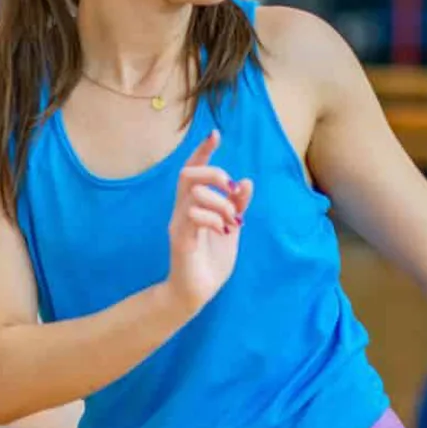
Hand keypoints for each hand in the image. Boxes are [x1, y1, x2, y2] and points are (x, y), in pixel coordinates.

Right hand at [166, 130, 253, 314]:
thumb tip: (247, 182)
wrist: (197, 293)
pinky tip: (224, 231)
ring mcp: (179, 224)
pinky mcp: (181, 240)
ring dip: (221, 204)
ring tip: (232, 223)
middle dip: (215, 174)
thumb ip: (237, 206)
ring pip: (194, 195)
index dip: (203, 151)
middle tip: (233, 190)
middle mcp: (182, 210)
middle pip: (188, 175)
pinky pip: (193, 217)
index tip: (216, 134)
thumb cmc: (211, 260)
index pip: (193, 170)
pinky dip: (214, 219)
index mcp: (193, 204)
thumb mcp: (231, 227)